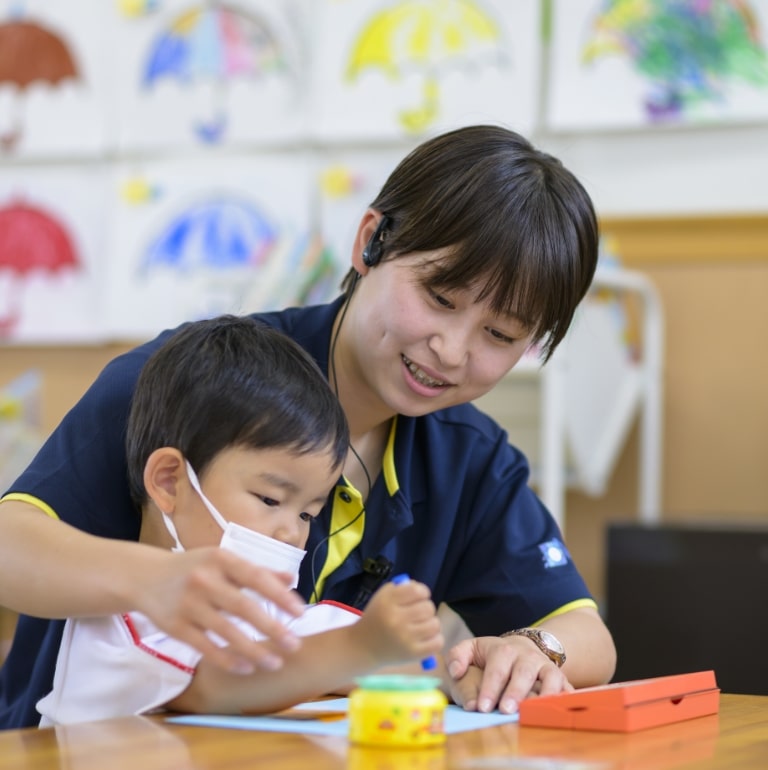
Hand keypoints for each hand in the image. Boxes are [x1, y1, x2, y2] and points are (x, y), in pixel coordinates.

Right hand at [135, 546, 304, 673]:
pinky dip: (227, 659)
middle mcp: (205, 580)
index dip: (280, 595)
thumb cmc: (194, 568)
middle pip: (243, 607)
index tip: (300, 613)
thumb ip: (257, 571)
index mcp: (221, 559)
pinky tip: (247, 667)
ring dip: (254, 649)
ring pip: (226, 632)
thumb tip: (291, 579)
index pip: (256, 577)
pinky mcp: (175, 627)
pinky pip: (206, 647)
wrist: (145, 576)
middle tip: (295, 644)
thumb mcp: (223, 560)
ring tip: (275, 662)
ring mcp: (189, 605)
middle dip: (272, 627)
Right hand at [353, 580, 442, 665]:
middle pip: (428, 607)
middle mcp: (396, 619)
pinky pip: (437, 642)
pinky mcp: (413, 654)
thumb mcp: (382, 597)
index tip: (418, 597)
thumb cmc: (377, 618)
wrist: (363, 647)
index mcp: (388, 602)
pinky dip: (435, 639)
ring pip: (435, 624)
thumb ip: (403, 588)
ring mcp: (405, 638)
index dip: (422, 592)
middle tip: (418, 614)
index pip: (418, 591)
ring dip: (431, 623)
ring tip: (421, 626)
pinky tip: (425, 638)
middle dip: (426, 608)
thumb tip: (423, 591)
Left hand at [445, 635, 571, 713]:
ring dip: (543, 694)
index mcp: (503, 650)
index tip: (482, 707)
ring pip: (549, 677)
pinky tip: (562, 709)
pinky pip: (568, 686)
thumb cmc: (493, 655)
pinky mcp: (560, 677)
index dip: (489, 688)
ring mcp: (546, 666)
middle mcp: (527, 656)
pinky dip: (567, 697)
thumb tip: (454, 672)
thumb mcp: (473, 648)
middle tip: (505, 711)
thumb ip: (458, 656)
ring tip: (534, 711)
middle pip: (523, 672)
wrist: (524, 647)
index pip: (496, 668)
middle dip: (515, 692)